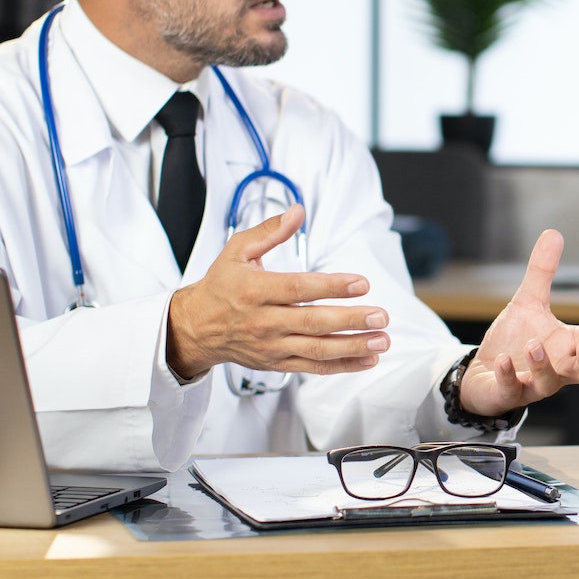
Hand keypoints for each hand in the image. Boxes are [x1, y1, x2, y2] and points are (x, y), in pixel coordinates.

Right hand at [165, 205, 388, 381]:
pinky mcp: (277, 363)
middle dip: (350, 320)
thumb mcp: (237, 251)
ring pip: (317, 349)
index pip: (298, 289)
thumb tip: (298, 211)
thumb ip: (270, 231)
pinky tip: (367, 358)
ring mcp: (271, 346)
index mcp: (254, 290)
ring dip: (353, 346)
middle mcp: (264, 321)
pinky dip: (342, 365)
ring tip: (382, 340)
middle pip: (313, 322)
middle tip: (380, 315)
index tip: (362, 283)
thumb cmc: (221, 285)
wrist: (196, 328)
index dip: (332, 286)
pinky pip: (313, 367)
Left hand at [459, 229, 578, 417]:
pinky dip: (508, 376)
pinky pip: (512, 391)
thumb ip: (542, 272)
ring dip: (543, 365)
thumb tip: (554, 232)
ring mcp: (534, 384)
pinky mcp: (508, 393)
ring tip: (533, 344)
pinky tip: (502, 360)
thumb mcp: (528, 302)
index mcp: (568, 345)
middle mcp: (558, 368)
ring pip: (549, 383)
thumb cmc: (514, 340)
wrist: (483, 374)